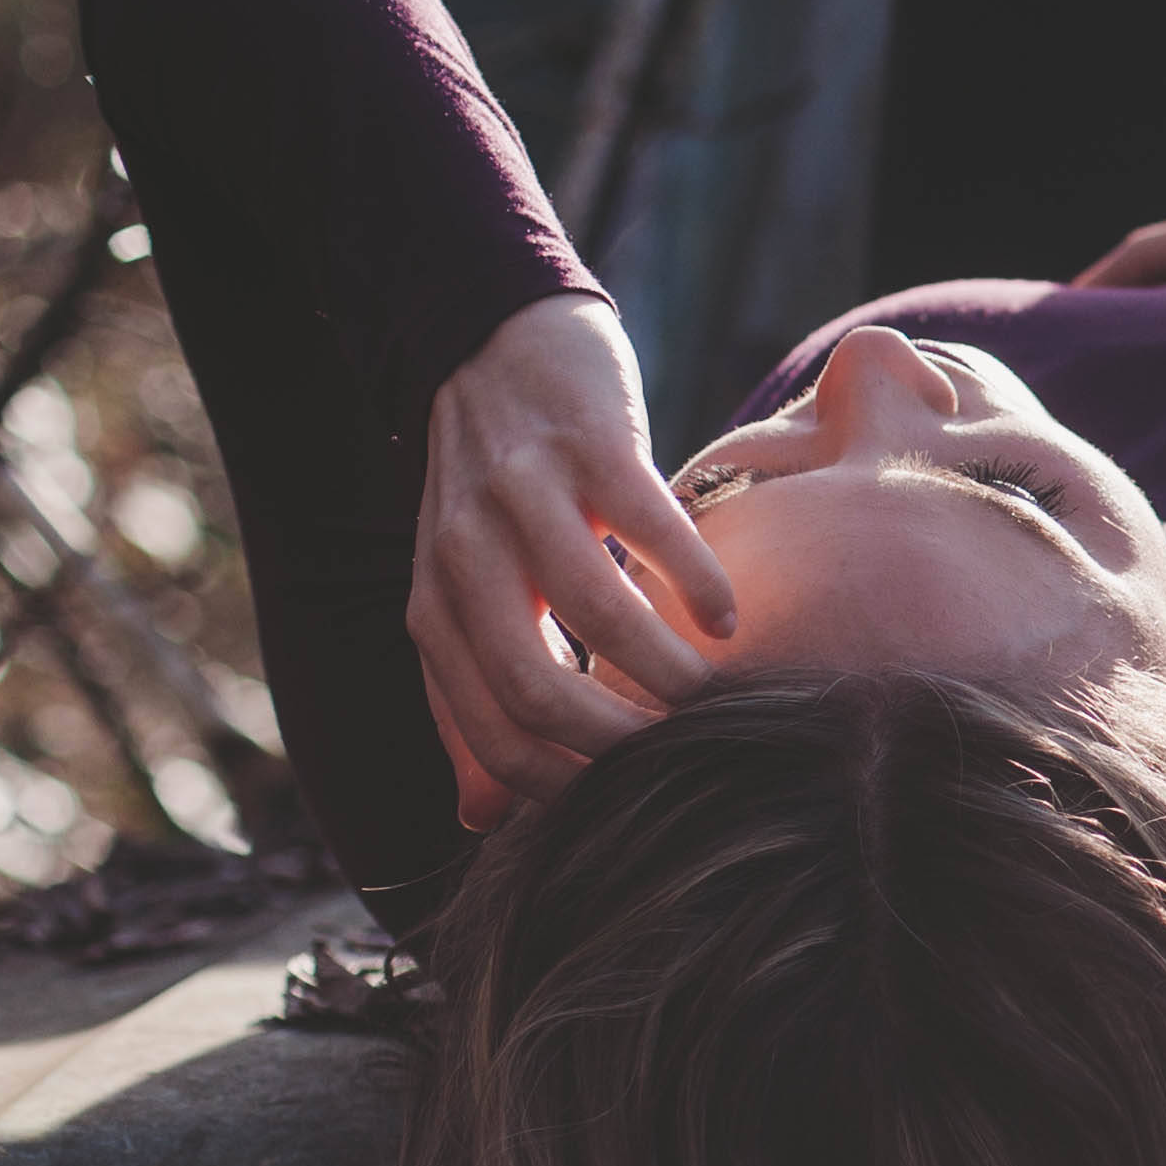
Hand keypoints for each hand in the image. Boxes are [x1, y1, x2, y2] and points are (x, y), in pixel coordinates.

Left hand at [412, 292, 733, 822]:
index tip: (633, 798)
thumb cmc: (497, 496)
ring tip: (716, 691)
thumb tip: (481, 820)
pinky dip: (699, 585)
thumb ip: (469, 702)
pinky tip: (728, 617)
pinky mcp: (591, 445)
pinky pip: (652, 530)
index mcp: (436, 609)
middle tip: (684, 755)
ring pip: (599, 611)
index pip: (491, 732)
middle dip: (622, 742)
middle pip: (536, 686)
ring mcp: (527, 496)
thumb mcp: (462, 599)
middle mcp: (467, 556)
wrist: (494, 345)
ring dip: (670, 669)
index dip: (567, 784)